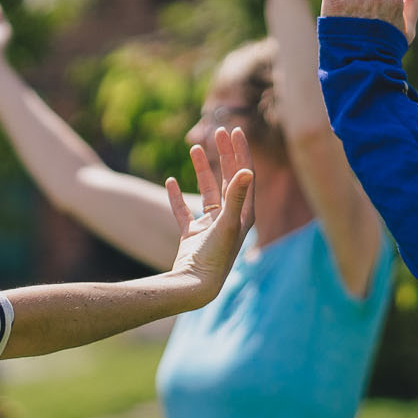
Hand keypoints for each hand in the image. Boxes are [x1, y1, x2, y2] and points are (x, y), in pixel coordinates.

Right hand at [163, 126, 254, 306]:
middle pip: (228, 179)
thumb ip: (236, 196)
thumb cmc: (216, 258)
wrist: (195, 286)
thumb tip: (247, 170)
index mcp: (243, 215)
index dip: (240, 152)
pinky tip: (170, 181)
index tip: (235, 131)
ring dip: (202, 169)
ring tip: (196, 148)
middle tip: (217, 131)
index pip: (244, 176)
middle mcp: (229, 219)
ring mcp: (210, 228)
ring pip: (206, 191)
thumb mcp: (227, 224)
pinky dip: (177, 196)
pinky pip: (184, 210)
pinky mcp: (193, 236)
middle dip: (224, 154)